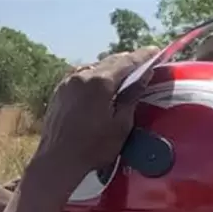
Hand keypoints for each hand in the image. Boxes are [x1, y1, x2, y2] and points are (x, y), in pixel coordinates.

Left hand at [34, 47, 160, 181]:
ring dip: (109, 68)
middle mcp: (82, 75)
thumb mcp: (120, 125)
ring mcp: (68, 82)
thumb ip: (132, 96)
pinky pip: (81, 76)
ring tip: (123, 74)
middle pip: (110, 61)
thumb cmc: (93, 148)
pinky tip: (100, 84)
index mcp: (100, 82)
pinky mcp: (59, 91)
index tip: (155, 51)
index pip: (127, 62)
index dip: (143, 56)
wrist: (57, 161)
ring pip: (94, 67)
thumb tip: (144, 76)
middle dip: (127, 61)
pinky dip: (94, 76)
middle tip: (142, 62)